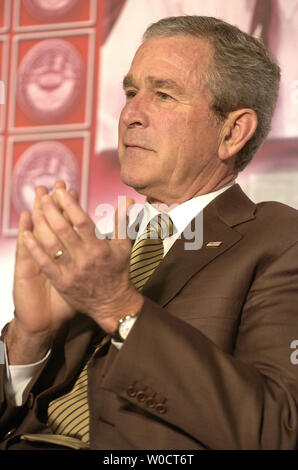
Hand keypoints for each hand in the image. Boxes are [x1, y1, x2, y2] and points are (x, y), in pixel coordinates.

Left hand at [21, 186, 143, 333]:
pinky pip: (44, 263)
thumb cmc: (118, 272)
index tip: (61, 191)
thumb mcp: (123, 246)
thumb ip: (122, 222)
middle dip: (52, 210)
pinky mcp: (61, 282)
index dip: (70, 204)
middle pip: (64, 230)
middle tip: (44, 196)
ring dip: (42, 225)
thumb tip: (127, 200)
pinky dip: (34, 248)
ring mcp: (72, 271)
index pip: (82, 221)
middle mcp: (85, 258)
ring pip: (52, 244)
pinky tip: (26, 234)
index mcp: (100, 248)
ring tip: (35, 210)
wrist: (112, 303)